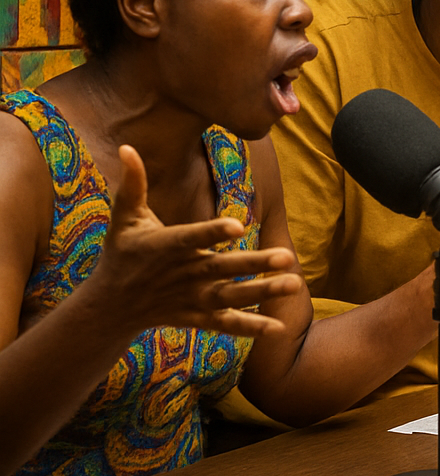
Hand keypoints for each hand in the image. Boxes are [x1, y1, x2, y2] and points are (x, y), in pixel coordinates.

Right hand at [84, 146, 298, 337]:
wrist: (109, 307)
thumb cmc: (122, 253)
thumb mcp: (124, 218)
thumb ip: (133, 184)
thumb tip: (127, 146)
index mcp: (163, 247)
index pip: (191, 238)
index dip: (212, 233)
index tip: (239, 226)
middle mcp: (181, 275)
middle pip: (221, 270)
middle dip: (254, 264)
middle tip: (288, 256)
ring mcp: (190, 299)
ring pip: (229, 298)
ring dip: (261, 294)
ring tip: (294, 285)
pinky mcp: (195, 317)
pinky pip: (224, 325)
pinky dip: (249, 328)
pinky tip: (279, 328)